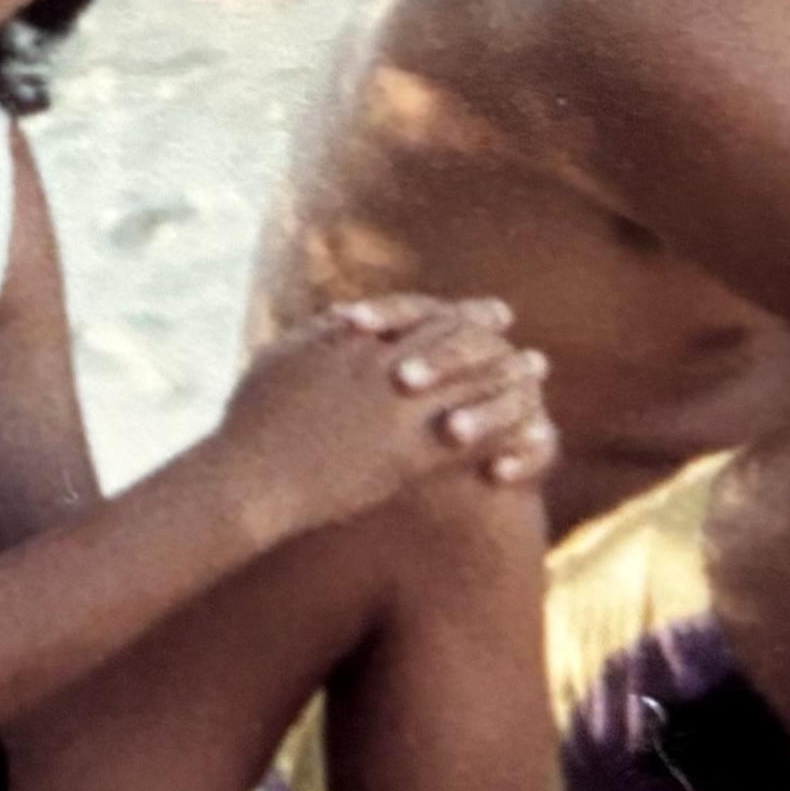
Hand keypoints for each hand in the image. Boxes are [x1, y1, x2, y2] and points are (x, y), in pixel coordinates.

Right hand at [212, 296, 550, 542]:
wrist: (252, 477)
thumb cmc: (254, 419)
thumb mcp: (283, 357)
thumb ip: (321, 332)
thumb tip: (351, 314)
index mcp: (359, 343)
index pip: (427, 316)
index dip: (464, 313)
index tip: (492, 313)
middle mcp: (386, 370)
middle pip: (459, 344)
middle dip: (496, 339)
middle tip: (523, 339)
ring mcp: (399, 415)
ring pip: (472, 387)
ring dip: (509, 379)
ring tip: (536, 374)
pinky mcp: (406, 460)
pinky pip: (467, 442)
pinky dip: (497, 433)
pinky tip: (517, 434)